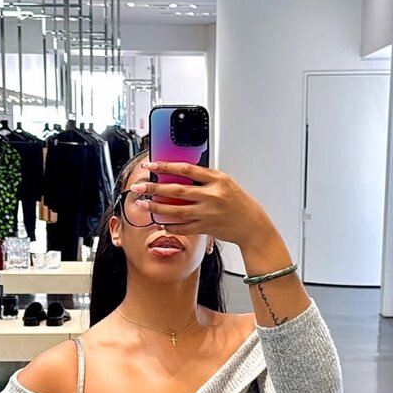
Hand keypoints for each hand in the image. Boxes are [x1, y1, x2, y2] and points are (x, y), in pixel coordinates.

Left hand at [131, 160, 274, 248]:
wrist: (252, 225)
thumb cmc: (239, 203)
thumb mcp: (225, 183)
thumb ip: (205, 178)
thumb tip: (181, 174)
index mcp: (217, 179)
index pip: (186, 169)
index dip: (166, 166)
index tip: (152, 165)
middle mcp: (211, 196)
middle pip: (177, 190)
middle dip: (154, 188)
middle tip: (139, 187)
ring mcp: (207, 213)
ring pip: (176, 210)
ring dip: (157, 208)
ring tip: (143, 205)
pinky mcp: (206, 228)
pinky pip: (183, 227)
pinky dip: (170, 225)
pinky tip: (161, 222)